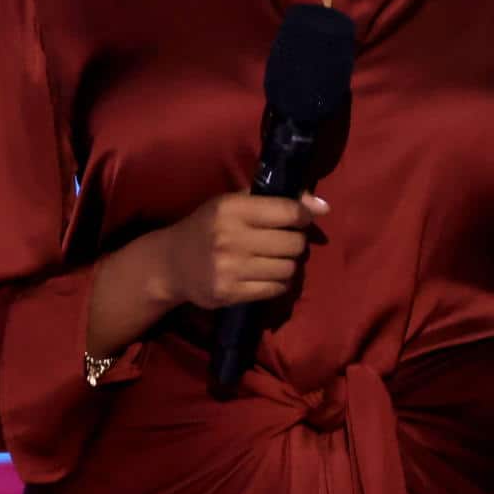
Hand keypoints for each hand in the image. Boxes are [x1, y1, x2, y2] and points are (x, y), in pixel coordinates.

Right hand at [145, 191, 323, 312]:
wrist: (170, 264)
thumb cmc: (208, 227)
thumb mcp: (233, 203)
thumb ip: (276, 200)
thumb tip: (322, 206)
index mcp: (232, 208)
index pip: (289, 212)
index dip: (304, 216)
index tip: (302, 219)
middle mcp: (230, 238)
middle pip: (294, 243)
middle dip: (295, 242)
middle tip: (284, 242)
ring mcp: (229, 268)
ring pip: (289, 268)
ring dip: (287, 264)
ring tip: (273, 259)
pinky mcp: (230, 293)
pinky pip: (276, 289)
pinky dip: (278, 283)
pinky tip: (264, 275)